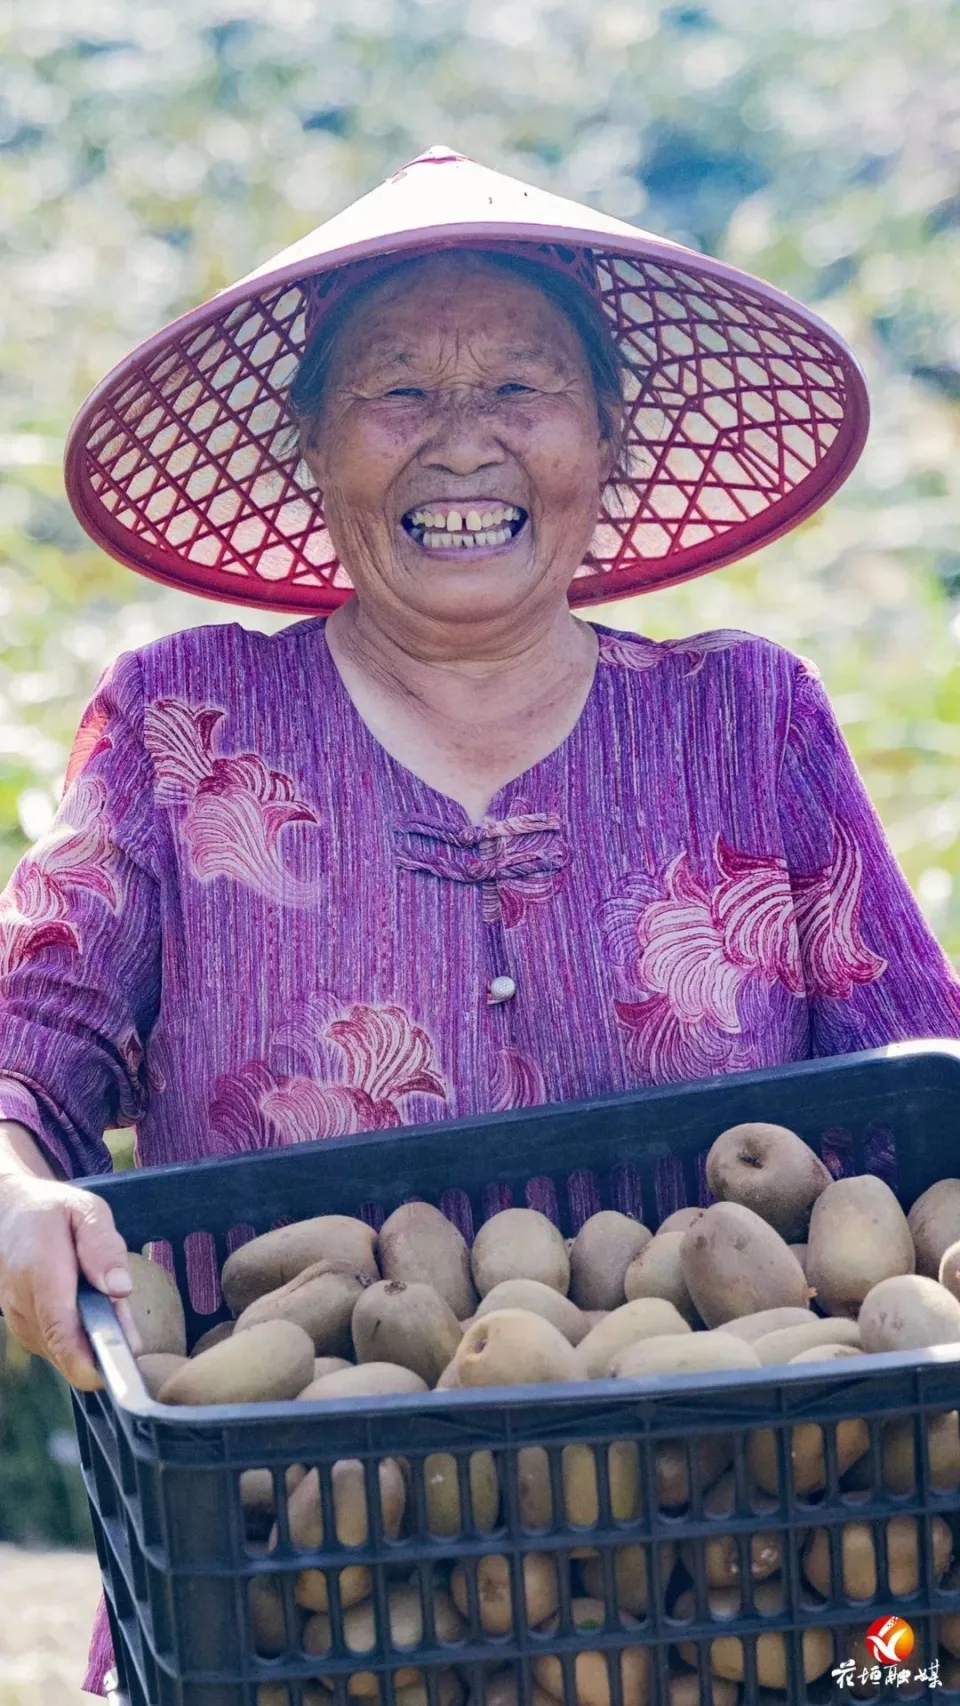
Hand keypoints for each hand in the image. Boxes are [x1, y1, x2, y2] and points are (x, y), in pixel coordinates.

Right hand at [0, 1173, 138, 1389]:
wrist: (9, 1215)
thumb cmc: (52, 1212)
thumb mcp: (86, 1211)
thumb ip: (104, 1247)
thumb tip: (120, 1290)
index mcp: (40, 1273)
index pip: (60, 1332)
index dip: (89, 1361)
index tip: (117, 1370)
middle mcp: (22, 1304)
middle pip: (66, 1351)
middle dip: (101, 1345)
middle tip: (123, 1317)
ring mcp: (18, 1320)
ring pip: (62, 1353)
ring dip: (90, 1339)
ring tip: (101, 1300)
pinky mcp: (23, 1329)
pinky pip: (56, 1347)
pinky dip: (77, 1337)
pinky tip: (86, 1309)